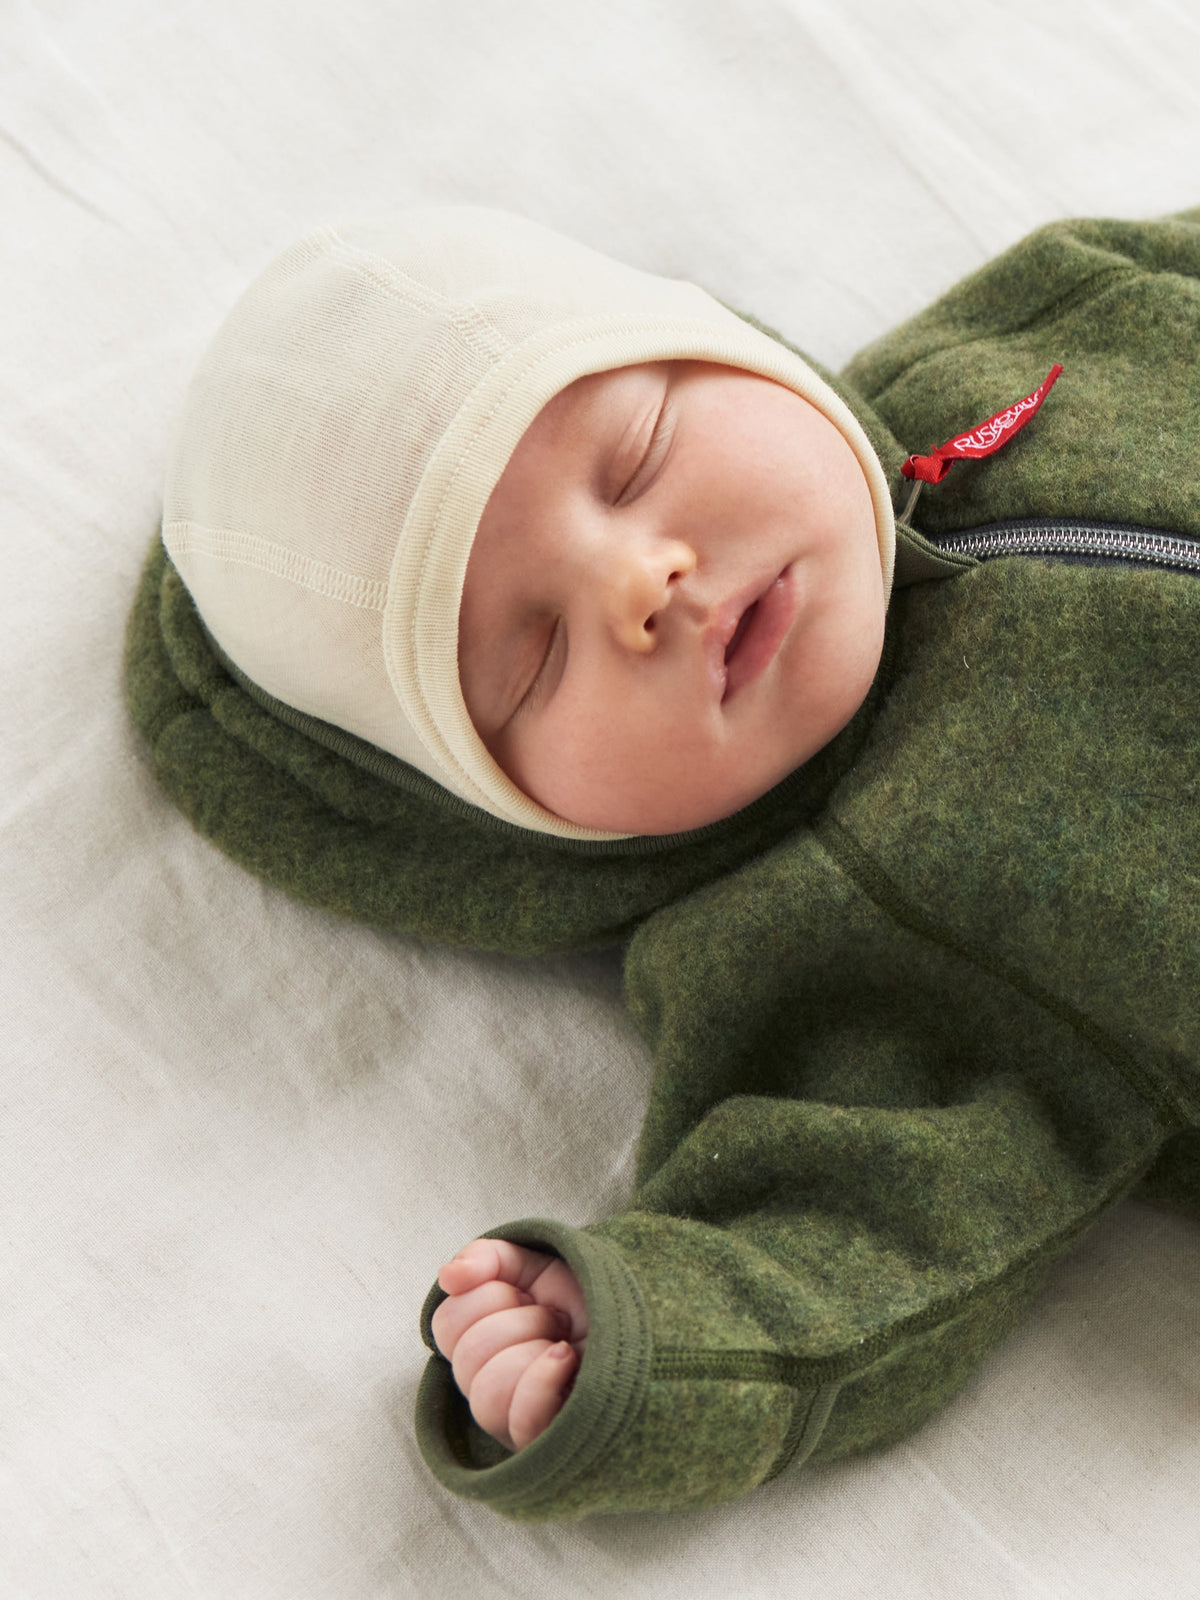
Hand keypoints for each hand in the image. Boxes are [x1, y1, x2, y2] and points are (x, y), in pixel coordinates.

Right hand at [430, 1238, 587, 1451]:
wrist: (649, 1324)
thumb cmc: (592, 1301)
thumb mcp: (540, 1265)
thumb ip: (490, 1258)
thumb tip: (449, 1277)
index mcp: (481, 1349)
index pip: (445, 1326)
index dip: (484, 1297)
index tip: (525, 1293)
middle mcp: (492, 1391)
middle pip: (465, 1359)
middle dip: (517, 1320)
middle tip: (554, 1317)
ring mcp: (519, 1425)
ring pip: (487, 1394)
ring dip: (531, 1350)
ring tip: (564, 1342)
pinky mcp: (551, 1444)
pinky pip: (522, 1420)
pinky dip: (541, 1378)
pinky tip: (566, 1358)